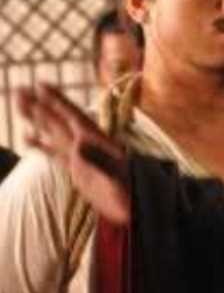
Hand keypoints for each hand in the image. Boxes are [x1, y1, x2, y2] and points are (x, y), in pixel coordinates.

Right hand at [16, 83, 130, 223]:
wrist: (135, 209)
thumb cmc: (130, 192)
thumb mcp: (116, 176)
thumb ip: (99, 161)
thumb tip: (79, 145)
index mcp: (97, 141)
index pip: (73, 114)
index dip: (57, 99)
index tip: (41, 83)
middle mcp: (88, 144)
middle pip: (59, 119)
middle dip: (40, 104)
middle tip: (19, 89)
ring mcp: (82, 157)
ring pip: (54, 132)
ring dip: (37, 119)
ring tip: (19, 105)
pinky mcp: (78, 171)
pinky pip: (55, 153)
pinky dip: (40, 144)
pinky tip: (26, 137)